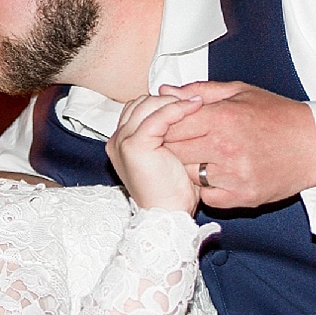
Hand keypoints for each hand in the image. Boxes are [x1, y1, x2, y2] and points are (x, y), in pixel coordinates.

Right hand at [106, 93, 203, 213]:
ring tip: (198, 103)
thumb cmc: (172, 192)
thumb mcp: (171, 155)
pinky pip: (157, 117)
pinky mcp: (134, 146)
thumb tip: (185, 110)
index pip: (139, 108)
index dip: (163, 102)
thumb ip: (170, 133)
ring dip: (174, 101)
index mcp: (122, 142)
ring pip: (148, 106)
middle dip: (168, 98)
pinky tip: (193, 109)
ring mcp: (122, 142)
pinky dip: (176, 109)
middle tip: (195, 100)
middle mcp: (117, 140)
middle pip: (141, 103)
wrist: (168, 215)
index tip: (189, 101)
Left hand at [159, 81, 315, 210]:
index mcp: (222, 118)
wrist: (315, 146)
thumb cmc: (279, 117)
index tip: (167, 125)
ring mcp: (233, 175)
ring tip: (205, 156)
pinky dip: (208, 187)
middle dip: (172, 146)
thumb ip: (200, 91)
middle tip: (183, 142)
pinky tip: (218, 174)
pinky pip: (207, 196)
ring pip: (188, 175)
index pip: (172, 124)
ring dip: (190, 167)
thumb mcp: (240, 92)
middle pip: (174, 151)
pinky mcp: (243, 196)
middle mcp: (225, 148)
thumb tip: (166, 90)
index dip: (165, 125)